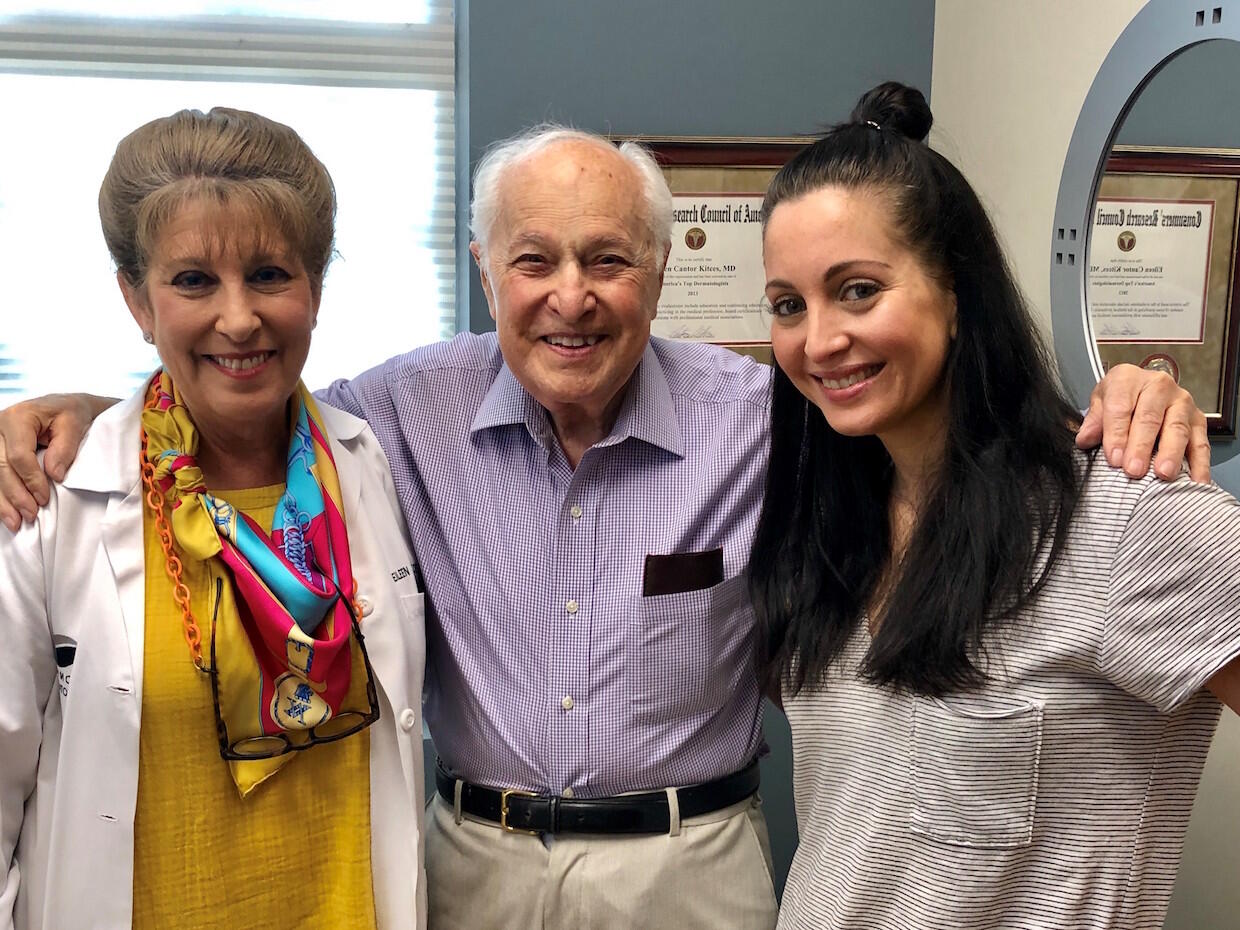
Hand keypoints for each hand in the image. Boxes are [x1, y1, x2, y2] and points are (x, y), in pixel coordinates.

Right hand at [0, 393, 102, 531]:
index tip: (44, 499)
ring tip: (15, 523)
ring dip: (2, 501)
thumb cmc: (70, 413)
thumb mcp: (74, 423)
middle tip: (30, 516)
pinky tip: (4, 513)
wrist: (63, 407)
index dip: (31, 480)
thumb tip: (54, 475)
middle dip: (15, 495)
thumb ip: (64, 448)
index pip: (19, 455)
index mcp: (18, 417)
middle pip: (0, 467)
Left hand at [1076, 364, 1209, 482]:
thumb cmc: (1118, 399)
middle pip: (1150, 418)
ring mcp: (1182, 402)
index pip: (1121, 407)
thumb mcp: (1099, 403)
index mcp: (1128, 379)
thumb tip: (1085, 440)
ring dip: (1171, 454)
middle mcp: (1159, 386)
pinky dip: (1199, 464)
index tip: (1113, 458)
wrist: (1141, 390)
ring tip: (1163, 474)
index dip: (1116, 434)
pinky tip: (1194, 482)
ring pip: (1177, 429)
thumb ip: (1093, 422)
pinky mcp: (1198, 420)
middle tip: (1134, 470)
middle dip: (1141, 446)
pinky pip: (1200, 443)